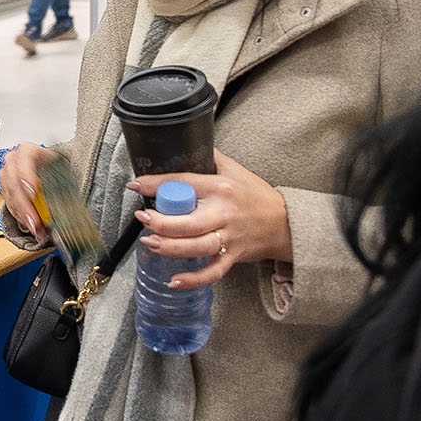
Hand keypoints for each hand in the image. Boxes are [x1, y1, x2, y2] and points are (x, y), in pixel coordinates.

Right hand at [0, 142, 55, 239]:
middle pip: (14, 182)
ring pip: (10, 196)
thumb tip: (68, 209)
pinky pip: (9, 204)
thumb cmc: (55, 167)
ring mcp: (7, 174)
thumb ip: (62, 185)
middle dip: (25, 206)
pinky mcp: (5, 188)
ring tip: (36, 229)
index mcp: (28, 150)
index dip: (27, 175)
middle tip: (36, 222)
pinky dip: (19, 216)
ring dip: (23, 215)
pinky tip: (29, 225)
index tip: (33, 192)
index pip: (24, 159)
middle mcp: (14, 160)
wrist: (48, 167)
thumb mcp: (62, 170)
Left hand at [127, 149, 292, 289]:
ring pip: (196, 247)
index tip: (135, 185)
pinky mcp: (233, 256)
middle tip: (142, 217)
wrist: (285, 222)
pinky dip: (193, 279)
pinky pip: (212, 271)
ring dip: (169, 247)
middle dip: (160, 222)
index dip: (155, 184)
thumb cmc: (257, 195)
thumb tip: (187, 140)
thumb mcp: (235, 169)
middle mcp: (223, 213)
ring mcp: (229, 237)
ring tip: (149, 242)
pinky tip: (173, 280)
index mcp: (220, 188)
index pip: (183, 183)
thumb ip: (211, 157)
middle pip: (187, 222)